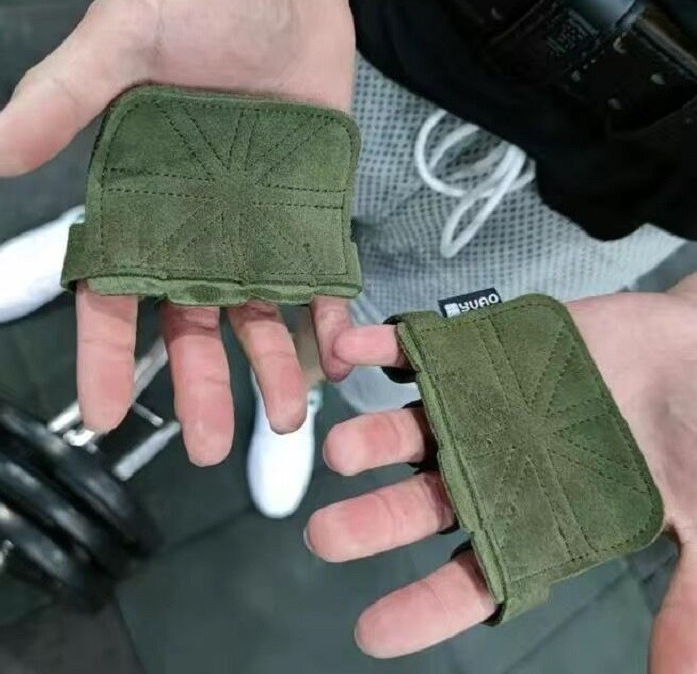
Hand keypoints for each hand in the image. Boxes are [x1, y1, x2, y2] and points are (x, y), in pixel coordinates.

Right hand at [0, 0, 365, 463]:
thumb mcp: (123, 41)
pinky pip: (316, 282)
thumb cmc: (203, 4)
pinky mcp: (305, 219)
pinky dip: (326, 320)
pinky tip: (336, 357)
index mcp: (138, 206)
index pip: (111, 295)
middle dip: (197, 387)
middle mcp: (193, 231)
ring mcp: (254, 230)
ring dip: (269, 370)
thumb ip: (62, 97)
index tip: (101, 416)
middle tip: (209, 446)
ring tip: (285, 420)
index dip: (104, 356)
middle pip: (190, 325)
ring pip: (256, 316)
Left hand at [306, 277, 696, 671]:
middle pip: (422, 504)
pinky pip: (419, 353)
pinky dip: (381, 351)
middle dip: (374, 521)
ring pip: (411, 432)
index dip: (424, 607)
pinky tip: (347, 353)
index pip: (473, 576)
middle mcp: (492, 469)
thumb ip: (689, 601)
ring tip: (339, 451)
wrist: (693, 351)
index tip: (371, 634)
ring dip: (372, 440)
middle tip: (325, 537)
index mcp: (535, 520)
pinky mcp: (478, 355)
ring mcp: (478, 411)